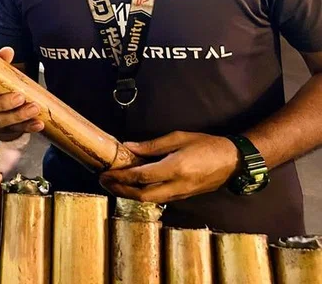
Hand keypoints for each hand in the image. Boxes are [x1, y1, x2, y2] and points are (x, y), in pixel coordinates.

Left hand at [99, 132, 240, 203]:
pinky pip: (158, 199)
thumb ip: (152, 145)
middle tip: (104, 181)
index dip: (121, 176)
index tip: (106, 172)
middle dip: (120, 190)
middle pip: (142, 195)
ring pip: (149, 200)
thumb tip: (128, 147)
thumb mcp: (178, 138)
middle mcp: (177, 185)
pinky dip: (141, 195)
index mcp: (175, 168)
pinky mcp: (183, 197)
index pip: (141, 176)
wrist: (233, 161)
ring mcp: (181, 194)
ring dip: (128, 194)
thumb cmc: (207, 144)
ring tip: (113, 184)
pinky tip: (132, 187)